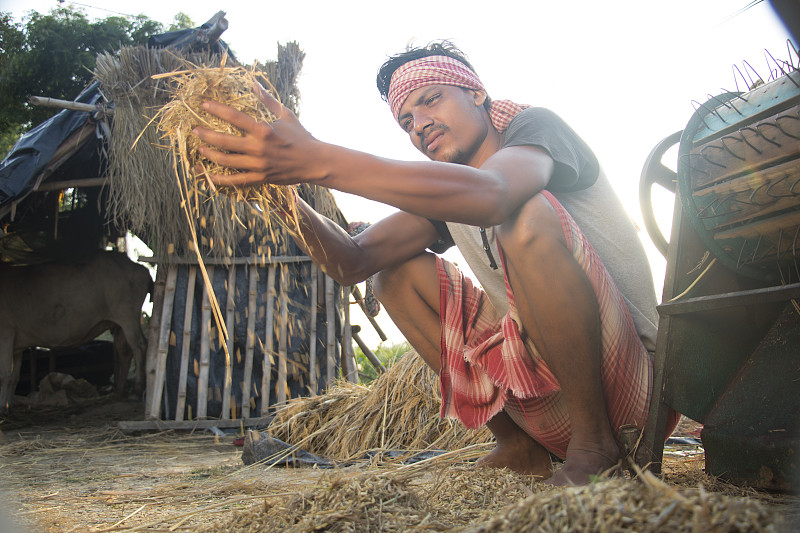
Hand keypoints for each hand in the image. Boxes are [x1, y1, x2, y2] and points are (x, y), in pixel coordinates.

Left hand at [193, 81, 323, 186]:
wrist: (315, 162)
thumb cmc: (301, 136)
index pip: (234, 117)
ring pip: (226, 161)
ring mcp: (258, 165)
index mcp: (263, 130)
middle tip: (195, 130)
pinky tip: (209, 176)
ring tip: (200, 149)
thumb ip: (267, 100)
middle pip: (224, 141)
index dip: (217, 110)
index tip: (204, 105)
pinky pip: (237, 181)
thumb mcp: (285, 115)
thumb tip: (253, 83)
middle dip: (206, 135)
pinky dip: (221, 180)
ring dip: (210, 155)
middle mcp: (258, 148)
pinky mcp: (261, 178)